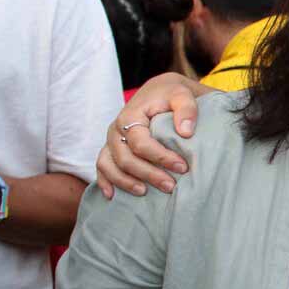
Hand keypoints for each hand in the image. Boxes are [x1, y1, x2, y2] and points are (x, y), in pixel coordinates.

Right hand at [96, 73, 201, 198]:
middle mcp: (116, 129)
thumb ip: (186, 109)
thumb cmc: (172, 95)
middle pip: (125, 158)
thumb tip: (185, 131)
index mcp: (130, 116)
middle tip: (171, 186)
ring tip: (145, 193)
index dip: (160, 157)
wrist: (159, 92)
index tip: (183, 167)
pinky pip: (101, 167)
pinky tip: (112, 196)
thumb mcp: (182, 95)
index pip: (140, 142)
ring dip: (125, 182)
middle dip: (147, 174)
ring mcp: (111, 140)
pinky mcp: (111, 149)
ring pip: (110, 165)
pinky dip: (105, 182)